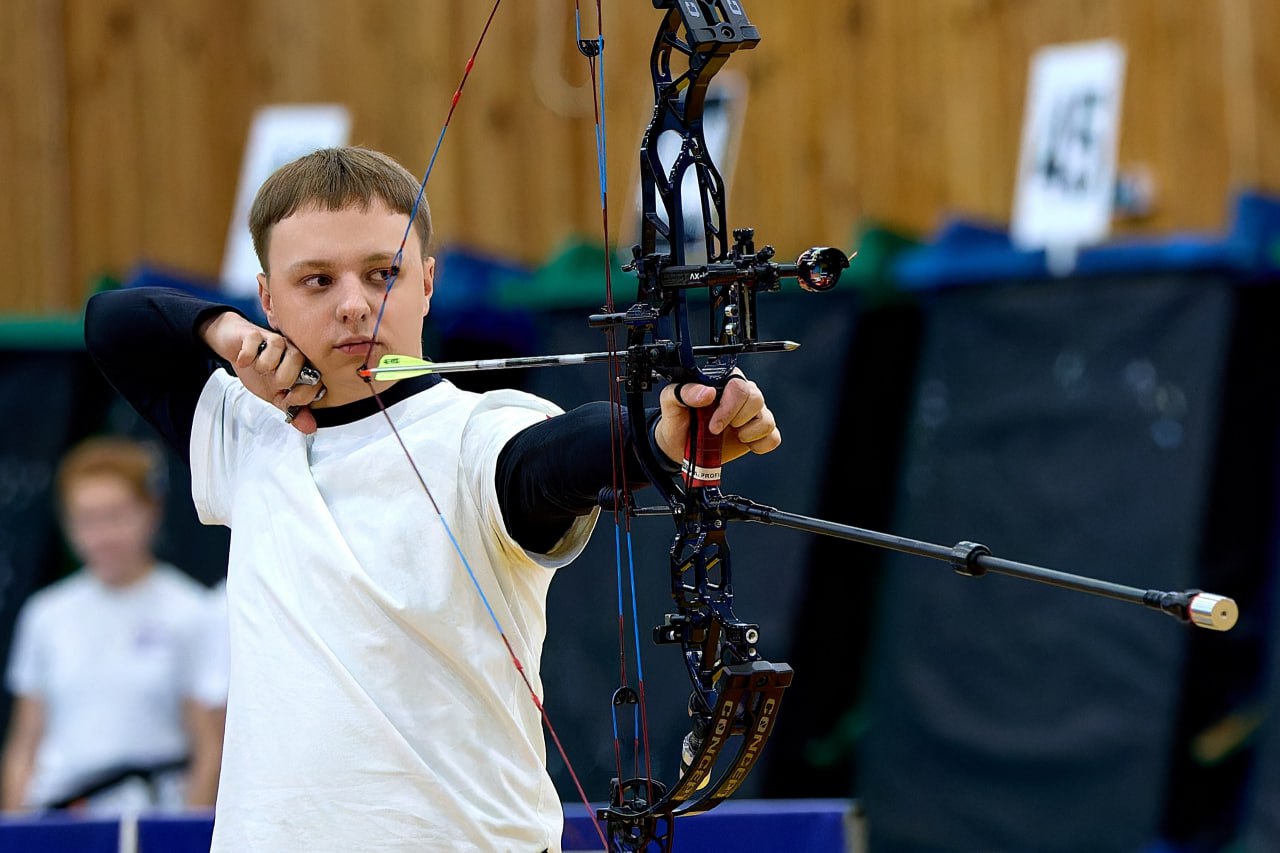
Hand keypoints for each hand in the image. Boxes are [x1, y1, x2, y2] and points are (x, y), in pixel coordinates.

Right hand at [199, 312, 325, 433]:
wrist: (236, 347)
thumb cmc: (258, 371)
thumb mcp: (275, 395)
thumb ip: (292, 409)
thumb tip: (309, 428)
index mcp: (302, 368)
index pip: (313, 384)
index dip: (298, 396)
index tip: (285, 396)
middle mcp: (293, 352)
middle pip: (293, 371)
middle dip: (277, 381)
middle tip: (269, 378)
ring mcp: (275, 341)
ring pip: (274, 358)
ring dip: (260, 368)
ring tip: (257, 367)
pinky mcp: (255, 334)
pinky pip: (253, 346)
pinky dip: (246, 356)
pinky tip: (244, 360)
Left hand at [653, 371, 780, 465]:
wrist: (679, 446)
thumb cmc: (678, 420)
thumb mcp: (671, 403)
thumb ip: (683, 392)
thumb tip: (707, 392)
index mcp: (723, 381)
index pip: (738, 386)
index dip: (728, 408)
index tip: (713, 425)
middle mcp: (742, 394)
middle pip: (756, 400)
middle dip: (736, 420)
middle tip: (716, 431)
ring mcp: (754, 414)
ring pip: (767, 419)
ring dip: (747, 433)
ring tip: (730, 435)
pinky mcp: (759, 433)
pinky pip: (773, 437)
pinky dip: (760, 444)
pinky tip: (743, 443)